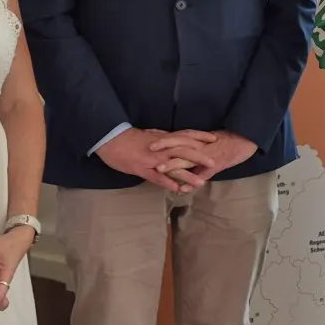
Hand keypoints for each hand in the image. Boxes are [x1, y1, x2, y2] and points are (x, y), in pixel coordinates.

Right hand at [97, 128, 217, 192]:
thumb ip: (163, 138)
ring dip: (187, 175)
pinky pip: (156, 177)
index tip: (214, 139)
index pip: (185, 135)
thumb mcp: (149, 134)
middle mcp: (161, 148)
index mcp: (163, 139)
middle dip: (200, 157)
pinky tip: (177, 190)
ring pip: (173, 166)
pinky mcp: (142, 169)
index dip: (200, 137)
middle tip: (213, 163)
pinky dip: (167, 183)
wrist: (111, 139)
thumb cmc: (129, 137)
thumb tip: (173, 138)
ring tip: (200, 182)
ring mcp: (152, 159)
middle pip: (184, 151)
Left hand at [150, 129, 257, 185]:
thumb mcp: (209, 140)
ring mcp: (208, 156)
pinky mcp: (216, 165)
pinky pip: (203, 174)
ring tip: (160, 169)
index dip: (165, 137)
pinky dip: (193, 181)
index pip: (179, 136)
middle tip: (150, 149)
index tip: (151, 139)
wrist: (245, 141)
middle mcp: (201, 146)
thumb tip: (182, 149)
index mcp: (199, 139)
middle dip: (165, 147)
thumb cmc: (228, 139)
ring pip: (189, 159)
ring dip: (174, 164)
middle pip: (180, 145)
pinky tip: (182, 189)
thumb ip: (196, 145)